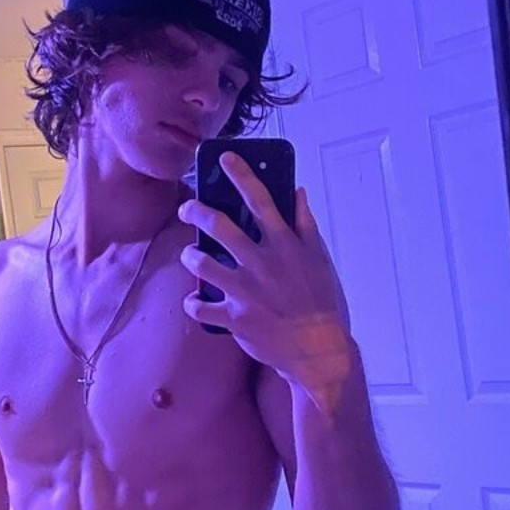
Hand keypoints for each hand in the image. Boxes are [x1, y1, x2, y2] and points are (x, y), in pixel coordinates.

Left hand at [178, 152, 353, 391]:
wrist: (319, 351)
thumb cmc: (323, 302)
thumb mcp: (320, 259)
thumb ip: (305, 224)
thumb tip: (297, 191)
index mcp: (285, 245)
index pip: (260, 200)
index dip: (241, 175)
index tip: (224, 157)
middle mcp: (262, 263)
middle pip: (219, 226)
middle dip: (195, 212)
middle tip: (186, 209)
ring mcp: (246, 291)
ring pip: (201, 264)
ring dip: (191, 257)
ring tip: (191, 256)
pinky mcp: (234, 319)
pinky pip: (200, 307)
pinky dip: (193, 304)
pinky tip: (195, 302)